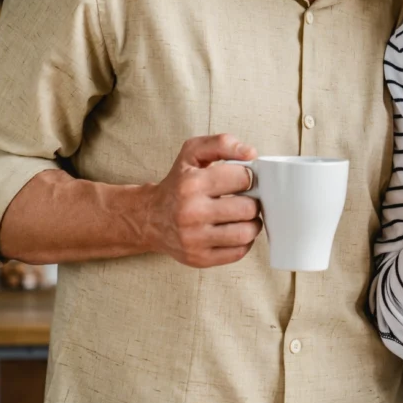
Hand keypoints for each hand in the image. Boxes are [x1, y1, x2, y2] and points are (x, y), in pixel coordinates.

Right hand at [143, 134, 262, 267]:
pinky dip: (244, 241)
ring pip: (246, 232)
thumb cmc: (178, 183)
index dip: (248, 177)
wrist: (150, 218)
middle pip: (248, 208)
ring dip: (252, 223)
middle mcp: (191, 213)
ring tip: (242, 215)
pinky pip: (239, 252)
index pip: (243, 178)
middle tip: (244, 198)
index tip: (241, 179)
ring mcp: (194, 239)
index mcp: (191, 184)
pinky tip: (234, 230)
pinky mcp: (199, 258)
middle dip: (252, 201)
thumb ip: (222, 143)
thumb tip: (251, 153)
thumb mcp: (192, 153)